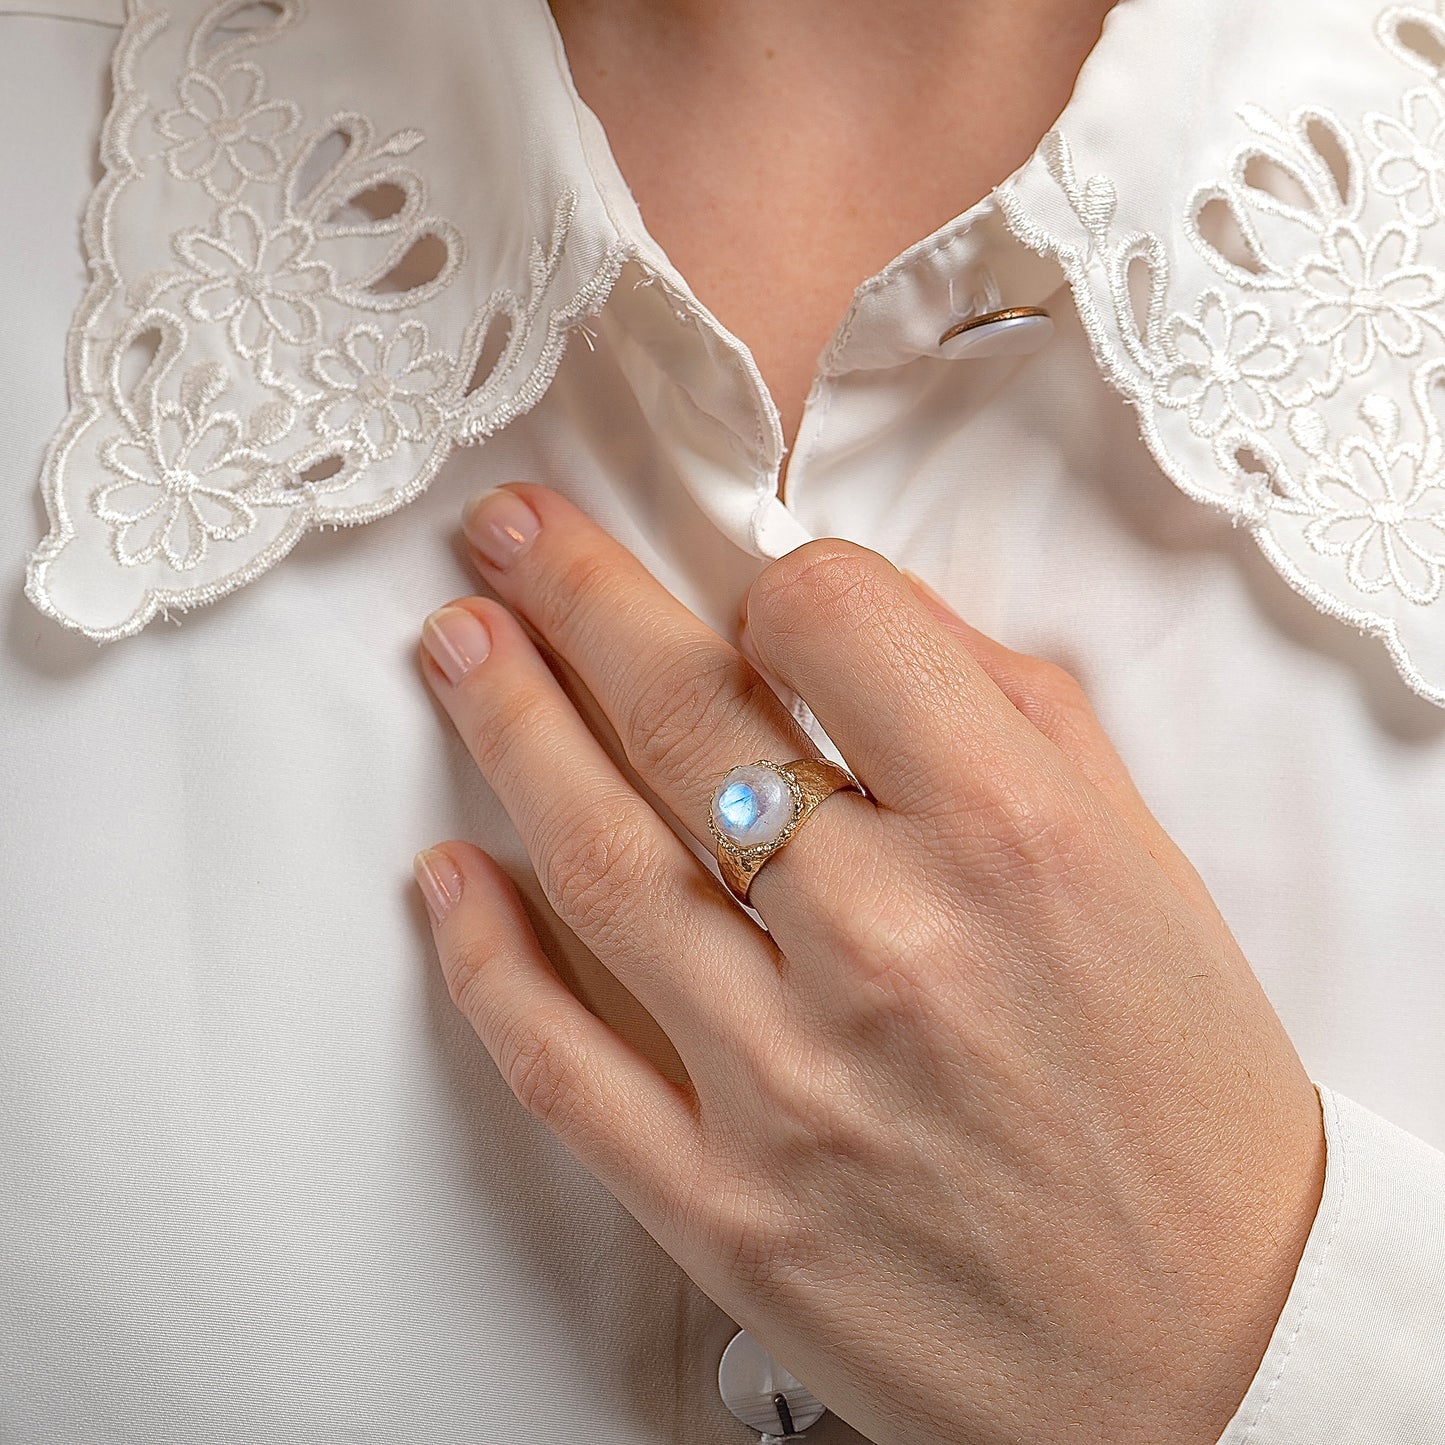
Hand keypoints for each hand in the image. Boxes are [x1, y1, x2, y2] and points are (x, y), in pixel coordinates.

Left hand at [412, 481, 1325, 1444]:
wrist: (1209, 1343)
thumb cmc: (1184, 1089)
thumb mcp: (1139, 860)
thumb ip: (1003, 711)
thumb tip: (849, 618)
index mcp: (1014, 837)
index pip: (829, 621)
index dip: (777, 580)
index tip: (750, 590)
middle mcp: (890, 946)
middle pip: (683, 720)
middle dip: (578, 597)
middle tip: (507, 534)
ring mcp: (789, 1086)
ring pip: (598, 865)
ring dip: (510, 732)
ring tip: (458, 647)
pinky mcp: (726, 1207)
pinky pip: (562, 1061)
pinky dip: (483, 956)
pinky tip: (446, 873)